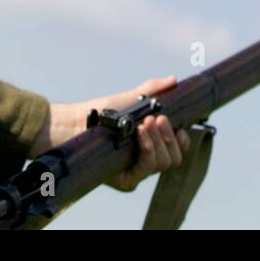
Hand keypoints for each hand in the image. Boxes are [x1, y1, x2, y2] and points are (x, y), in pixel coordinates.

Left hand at [37, 76, 191, 192]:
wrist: (77, 123)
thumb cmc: (101, 113)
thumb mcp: (130, 99)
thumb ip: (153, 90)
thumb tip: (174, 79)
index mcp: (152, 144)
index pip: (177, 149)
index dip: (182, 140)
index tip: (179, 126)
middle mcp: (146, 160)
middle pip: (174, 158)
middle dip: (169, 137)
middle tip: (159, 119)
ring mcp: (137, 172)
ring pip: (163, 163)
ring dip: (158, 140)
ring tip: (146, 123)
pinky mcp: (126, 181)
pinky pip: (146, 169)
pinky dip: (147, 149)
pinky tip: (140, 133)